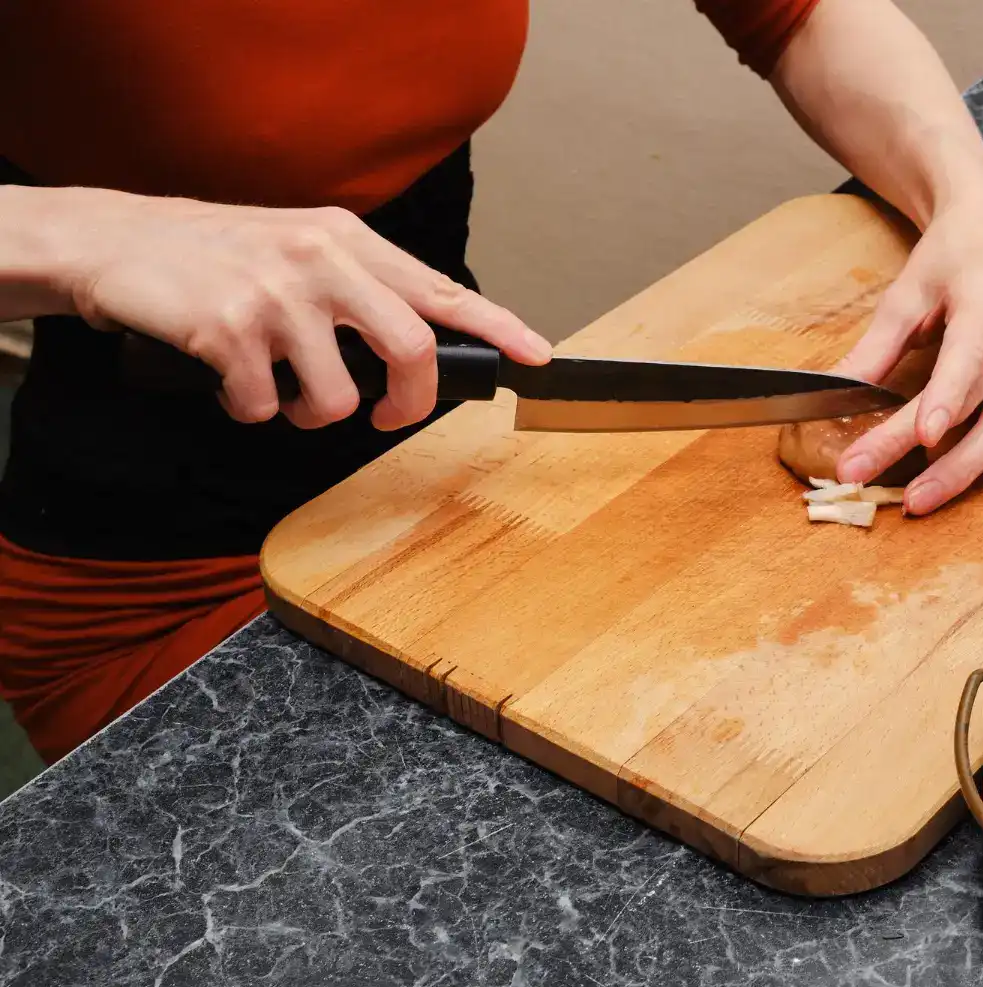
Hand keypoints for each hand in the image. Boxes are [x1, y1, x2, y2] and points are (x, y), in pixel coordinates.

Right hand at [54, 188, 550, 430]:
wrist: (112, 241)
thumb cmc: (213, 254)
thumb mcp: (299, 247)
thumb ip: (359, 287)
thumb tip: (417, 350)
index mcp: (349, 240)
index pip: (442, 290)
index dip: (498, 328)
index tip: (537, 357)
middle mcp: (322, 259)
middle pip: (411, 352)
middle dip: (408, 405)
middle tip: (387, 417)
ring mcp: (277, 294)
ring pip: (336, 398)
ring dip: (309, 413)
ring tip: (279, 387)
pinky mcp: (229, 330)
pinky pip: (262, 408)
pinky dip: (247, 410)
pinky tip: (228, 378)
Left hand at [833, 187, 982, 514]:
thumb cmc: (950, 258)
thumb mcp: (906, 290)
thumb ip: (876, 345)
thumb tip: (836, 391)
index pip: (967, 357)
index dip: (945, 398)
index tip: (921, 436)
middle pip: (981, 404)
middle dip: (936, 453)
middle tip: (890, 488)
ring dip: (970, 468)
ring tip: (925, 499)